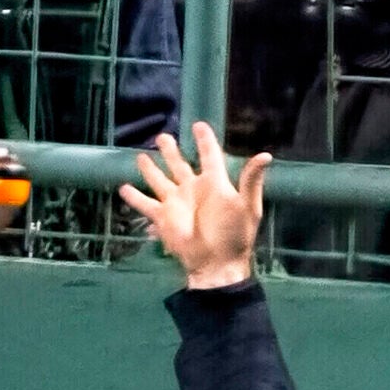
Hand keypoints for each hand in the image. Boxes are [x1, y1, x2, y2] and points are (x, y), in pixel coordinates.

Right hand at [117, 122, 273, 289]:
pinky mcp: (163, 217)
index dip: (205, 140)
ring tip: (140, 156)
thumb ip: (251, 179)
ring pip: (159, 180)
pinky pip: (145, 204)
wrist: (216, 263)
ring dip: (150, 169)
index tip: (198, 125)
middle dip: (170, 151)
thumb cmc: (234, 234)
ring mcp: (176, 203)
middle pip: (179, 164)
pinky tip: (123, 188)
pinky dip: (134, 197)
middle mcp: (192, 189)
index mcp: (214, 183)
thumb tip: (266, 155)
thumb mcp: (247, 205)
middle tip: (162, 137)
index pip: (209, 156)